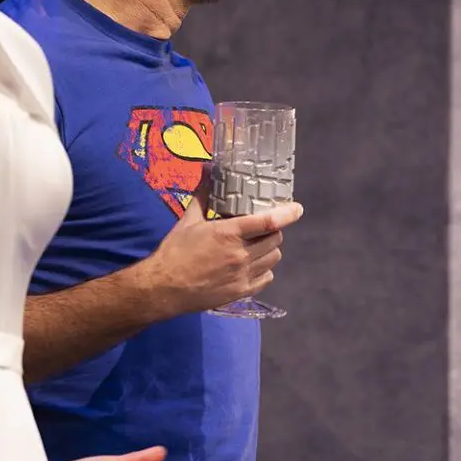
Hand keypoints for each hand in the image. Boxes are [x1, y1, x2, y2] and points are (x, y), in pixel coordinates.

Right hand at [149, 198, 303, 314]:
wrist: (163, 288)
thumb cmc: (175, 252)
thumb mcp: (188, 220)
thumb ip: (203, 194)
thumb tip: (207, 168)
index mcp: (228, 233)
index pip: (268, 221)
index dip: (287, 213)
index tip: (297, 208)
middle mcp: (240, 254)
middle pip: (275, 239)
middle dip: (272, 230)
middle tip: (262, 228)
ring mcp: (243, 275)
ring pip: (274, 258)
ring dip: (270, 249)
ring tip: (257, 245)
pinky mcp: (241, 292)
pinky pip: (267, 277)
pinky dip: (265, 269)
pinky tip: (253, 264)